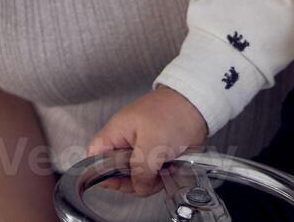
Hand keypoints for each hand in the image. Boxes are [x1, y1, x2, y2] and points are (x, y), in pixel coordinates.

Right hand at [85, 86, 207, 196]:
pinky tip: (169, 170)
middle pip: (116, 171)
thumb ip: (140, 171)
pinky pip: (151, 171)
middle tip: (149, 178)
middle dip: (133, 180)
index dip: (101, 173)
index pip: (95, 157)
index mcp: (116, 132)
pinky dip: (159, 174)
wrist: (198, 105)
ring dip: (150, 178)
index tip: (116, 182)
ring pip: (136, 174)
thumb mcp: (152, 145)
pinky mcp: (156, 151)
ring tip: (163, 171)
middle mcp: (125, 140)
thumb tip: (140, 188)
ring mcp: (141, 146)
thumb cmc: (172, 114)